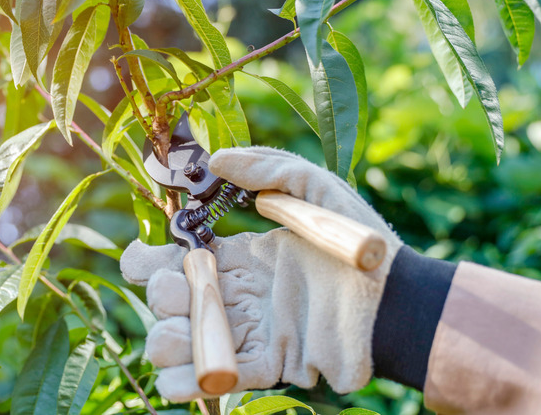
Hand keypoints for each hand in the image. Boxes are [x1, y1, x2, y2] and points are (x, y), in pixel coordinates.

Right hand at [120, 146, 402, 400]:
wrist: (396, 300)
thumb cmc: (361, 244)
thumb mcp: (317, 189)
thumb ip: (269, 168)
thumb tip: (216, 158)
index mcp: (244, 256)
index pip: (178, 258)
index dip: (150, 258)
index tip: (143, 254)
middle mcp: (239, 294)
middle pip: (170, 301)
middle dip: (161, 295)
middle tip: (182, 287)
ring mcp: (250, 331)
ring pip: (182, 344)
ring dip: (167, 341)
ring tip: (180, 334)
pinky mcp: (266, 365)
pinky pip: (214, 378)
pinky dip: (188, 382)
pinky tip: (182, 374)